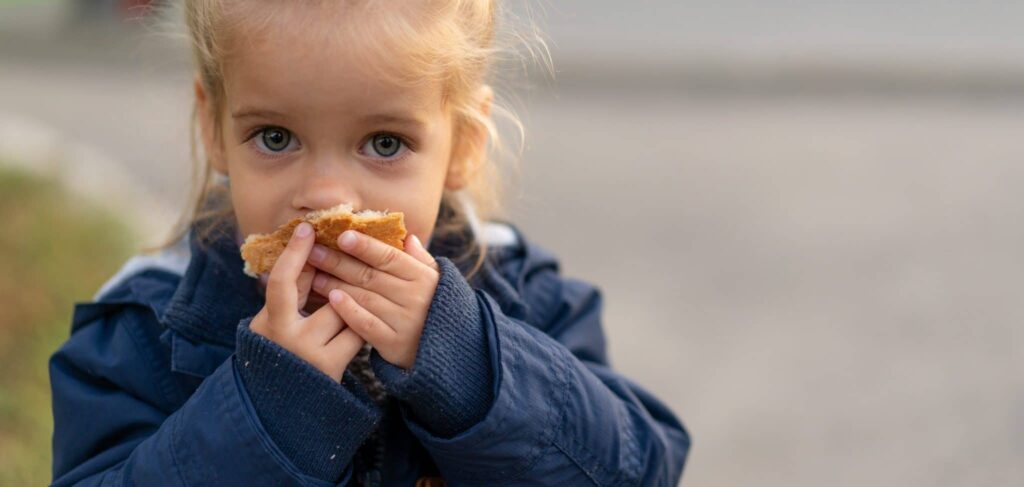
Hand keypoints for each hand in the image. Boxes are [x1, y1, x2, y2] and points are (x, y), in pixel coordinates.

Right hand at [250, 222, 365, 381]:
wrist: (286, 404)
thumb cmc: (282, 353)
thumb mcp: (278, 322)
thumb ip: (294, 293)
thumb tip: (314, 253)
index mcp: (269, 321)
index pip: (281, 281)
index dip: (294, 253)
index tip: (307, 228)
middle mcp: (287, 337)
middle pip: (326, 297)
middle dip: (340, 288)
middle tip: (347, 286)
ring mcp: (310, 353)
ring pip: (345, 314)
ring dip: (353, 310)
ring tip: (356, 313)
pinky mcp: (331, 367)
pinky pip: (356, 334)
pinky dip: (360, 328)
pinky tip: (363, 329)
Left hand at [307, 230, 439, 368]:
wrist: (449, 351)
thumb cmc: (436, 308)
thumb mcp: (436, 281)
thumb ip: (420, 260)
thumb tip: (407, 237)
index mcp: (424, 277)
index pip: (389, 257)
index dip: (365, 246)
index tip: (341, 235)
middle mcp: (415, 297)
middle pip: (371, 275)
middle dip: (339, 262)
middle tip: (314, 251)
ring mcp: (405, 321)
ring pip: (365, 298)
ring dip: (337, 284)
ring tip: (314, 274)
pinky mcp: (394, 344)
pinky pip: (367, 325)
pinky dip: (349, 311)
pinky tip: (332, 299)